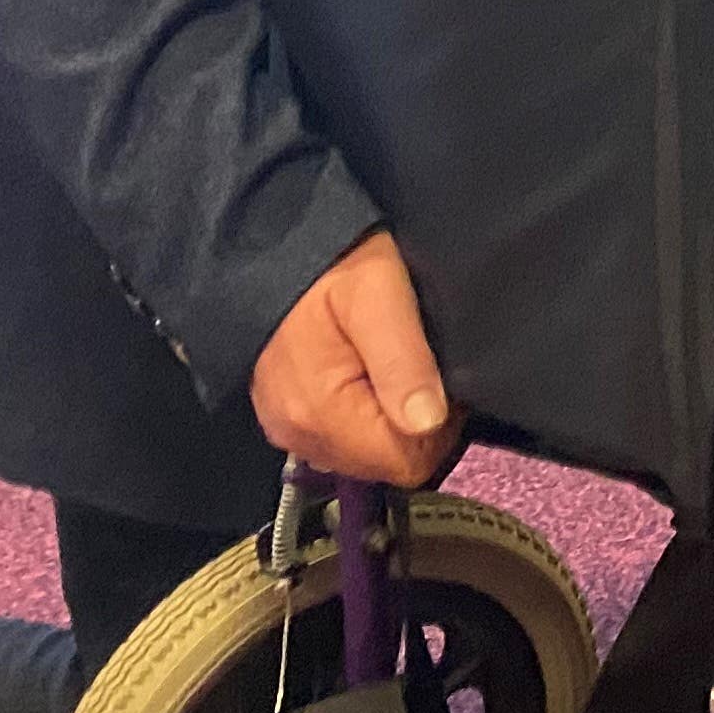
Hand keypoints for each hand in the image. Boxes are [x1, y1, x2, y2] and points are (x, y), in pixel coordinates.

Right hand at [252, 231, 459, 484]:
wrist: (271, 248)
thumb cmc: (333, 264)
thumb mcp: (380, 295)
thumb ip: (403, 361)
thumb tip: (428, 423)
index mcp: (321, 412)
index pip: (405, 462)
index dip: (438, 428)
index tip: (443, 384)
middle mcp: (298, 433)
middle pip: (386, 464)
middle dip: (414, 426)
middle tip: (419, 368)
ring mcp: (287, 429)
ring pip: (365, 456)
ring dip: (389, 422)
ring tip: (393, 368)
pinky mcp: (284, 418)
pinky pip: (340, 440)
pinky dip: (363, 418)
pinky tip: (368, 377)